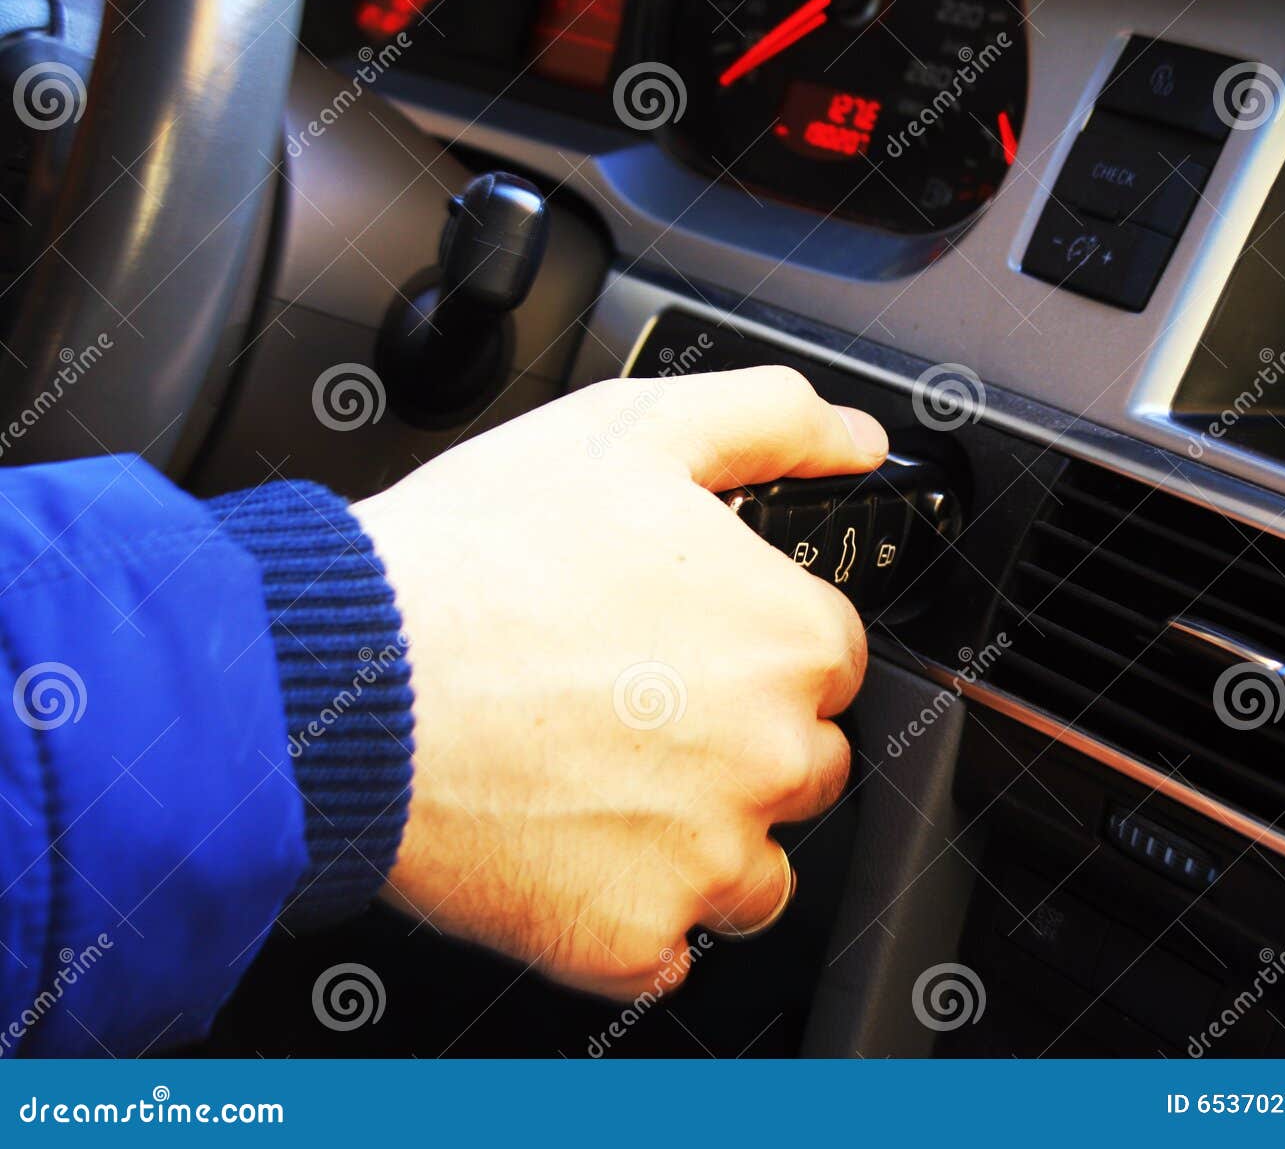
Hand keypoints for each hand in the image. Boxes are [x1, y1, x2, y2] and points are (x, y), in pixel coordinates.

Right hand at [351, 368, 887, 999]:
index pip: (829, 662)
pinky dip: (627, 917)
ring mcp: (705, 860)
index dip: (759, 649)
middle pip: (802, 767)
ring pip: (753, 873)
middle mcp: (772, 757)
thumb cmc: (474, 559)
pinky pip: (665, 949)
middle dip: (740, 744)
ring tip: (600, 789)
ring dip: (700, 843)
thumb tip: (854, 438)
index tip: (693, 650)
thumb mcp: (633, 431)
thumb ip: (770, 420)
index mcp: (790, 641)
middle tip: (636, 712)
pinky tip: (565, 854)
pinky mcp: (630, 938)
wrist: (345, 679)